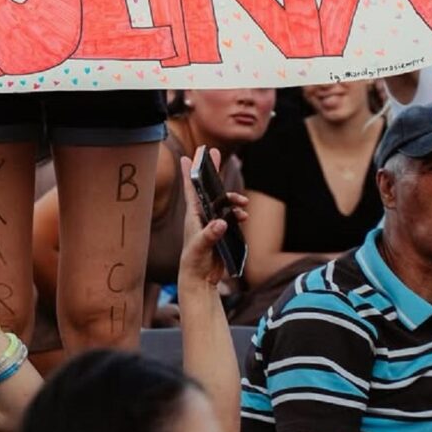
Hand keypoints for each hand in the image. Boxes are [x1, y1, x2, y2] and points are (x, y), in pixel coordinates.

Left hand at [178, 149, 247, 291]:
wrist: (201, 280)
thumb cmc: (193, 263)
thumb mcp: (200, 248)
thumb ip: (210, 235)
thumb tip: (221, 223)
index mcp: (193, 216)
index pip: (191, 189)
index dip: (189, 173)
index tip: (187, 156)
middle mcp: (203, 216)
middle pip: (209, 189)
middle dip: (213, 171)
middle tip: (215, 151)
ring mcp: (213, 223)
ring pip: (225, 204)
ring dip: (233, 200)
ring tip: (242, 204)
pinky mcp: (223, 232)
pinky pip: (233, 218)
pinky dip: (239, 215)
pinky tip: (244, 217)